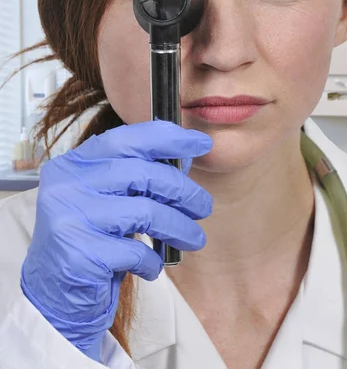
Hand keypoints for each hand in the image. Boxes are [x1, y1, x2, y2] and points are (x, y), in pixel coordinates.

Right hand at [21, 120, 212, 360]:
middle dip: (183, 190)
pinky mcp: (79, 254)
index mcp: (73, 164)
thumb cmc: (91, 240)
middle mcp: (67, 185)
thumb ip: (139, 176)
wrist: (56, 296)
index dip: (167, 138)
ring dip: (180, 227)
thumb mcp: (111, 199)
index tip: (201, 143)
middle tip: (203, 205)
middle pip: (143, 173)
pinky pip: (136, 252)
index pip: (125, 138)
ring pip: (146, 212)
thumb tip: (186, 155)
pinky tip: (152, 267)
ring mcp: (69, 218)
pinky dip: (153, 262)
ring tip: (194, 238)